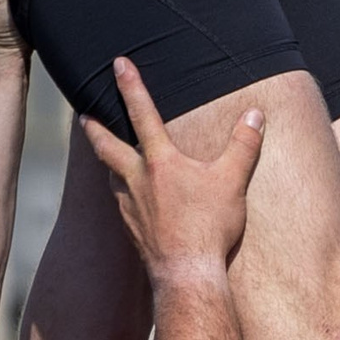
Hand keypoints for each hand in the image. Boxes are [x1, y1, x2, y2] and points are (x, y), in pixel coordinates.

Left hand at [81, 55, 262, 282]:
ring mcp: (130, 207)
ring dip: (110, 163)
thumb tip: (256, 115)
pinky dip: (123, 194)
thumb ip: (244, 145)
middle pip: (107, 146)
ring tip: (111, 157)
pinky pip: (122, 204)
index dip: (130, 86)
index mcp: (160, 162)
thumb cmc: (209, 227)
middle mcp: (137, 180)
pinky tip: (131, 200)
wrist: (186, 274)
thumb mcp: (232, 181)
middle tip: (83, 115)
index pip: (143, 113)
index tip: (117, 64)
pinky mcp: (132, 230)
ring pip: (113, 177)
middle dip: (95, 128)